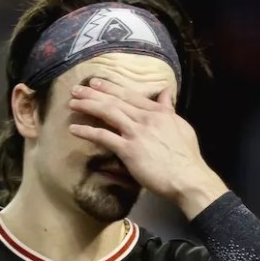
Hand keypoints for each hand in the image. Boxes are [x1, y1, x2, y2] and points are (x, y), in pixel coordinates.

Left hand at [68, 79, 228, 218]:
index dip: (111, 88)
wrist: (188, 177)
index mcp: (158, 112)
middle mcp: (145, 118)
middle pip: (115, 101)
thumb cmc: (186, 157)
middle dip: (94, 93)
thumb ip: (169, 109)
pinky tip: (74, 128)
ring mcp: (136, 133)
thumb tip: (166, 92)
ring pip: (108, 113)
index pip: (130, 96)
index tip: (96, 83)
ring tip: (72, 103)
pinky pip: (104, 137)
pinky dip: (87, 131)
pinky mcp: (129, 150)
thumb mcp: (181, 126)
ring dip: (88, 106)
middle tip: (76, 89)